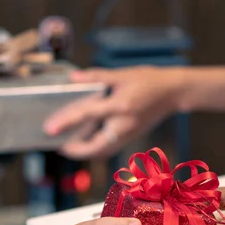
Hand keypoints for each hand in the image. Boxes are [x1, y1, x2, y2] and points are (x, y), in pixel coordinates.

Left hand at [43, 66, 183, 158]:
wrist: (174, 92)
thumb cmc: (150, 80)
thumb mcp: (122, 74)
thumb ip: (96, 76)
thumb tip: (74, 77)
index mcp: (121, 106)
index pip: (88, 115)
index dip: (66, 122)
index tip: (49, 129)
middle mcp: (124, 124)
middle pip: (94, 147)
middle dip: (74, 150)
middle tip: (58, 144)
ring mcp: (128, 133)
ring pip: (101, 150)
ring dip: (84, 151)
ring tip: (67, 145)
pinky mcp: (130, 136)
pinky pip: (108, 147)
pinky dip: (94, 148)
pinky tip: (84, 141)